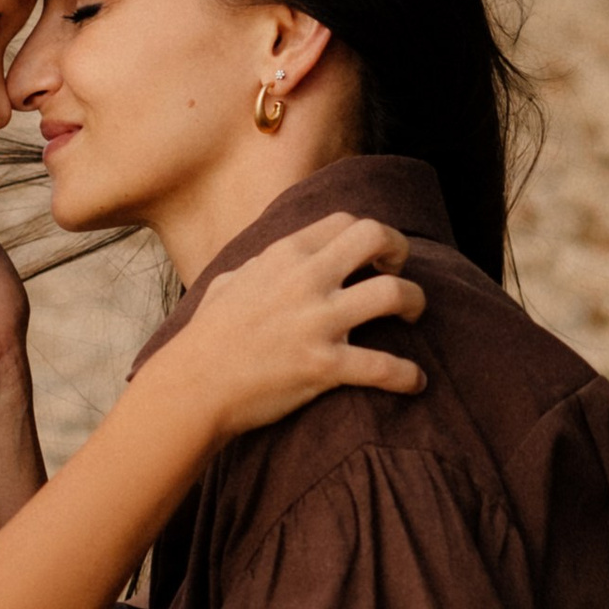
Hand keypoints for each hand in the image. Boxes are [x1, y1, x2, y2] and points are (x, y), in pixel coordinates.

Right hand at [165, 213, 425, 439]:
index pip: (345, 222)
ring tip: (414, 318)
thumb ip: (259, 265)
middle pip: (376, 236)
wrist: (193, 386)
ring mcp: (317, 322)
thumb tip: (271, 261)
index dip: (370, 236)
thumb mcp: (229, 282)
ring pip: (394, 293)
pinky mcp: (324, 366)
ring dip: (415, 302)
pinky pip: (384, 366)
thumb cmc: (207, 337)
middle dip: (399, 251)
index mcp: (284, 256)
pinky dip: (407, 375)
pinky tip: (415, 382)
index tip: (374, 257)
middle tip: (399, 274)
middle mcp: (305, 280)